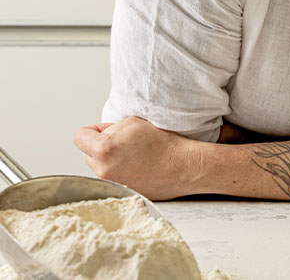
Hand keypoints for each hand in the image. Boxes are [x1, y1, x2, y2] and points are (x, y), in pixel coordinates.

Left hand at [73, 116, 198, 199]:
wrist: (181, 165)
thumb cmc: (162, 143)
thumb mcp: (132, 122)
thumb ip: (109, 128)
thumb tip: (99, 134)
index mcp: (103, 150)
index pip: (80, 136)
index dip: (93, 131)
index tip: (105, 132)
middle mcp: (102, 170)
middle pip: (88, 154)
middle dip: (101, 147)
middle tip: (124, 143)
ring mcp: (110, 185)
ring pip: (99, 168)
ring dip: (109, 161)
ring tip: (133, 156)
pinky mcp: (120, 195)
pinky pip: (111, 180)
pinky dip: (120, 173)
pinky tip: (137, 167)